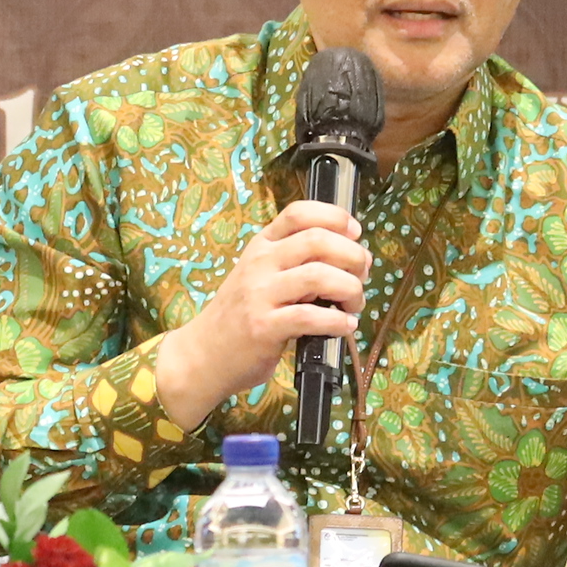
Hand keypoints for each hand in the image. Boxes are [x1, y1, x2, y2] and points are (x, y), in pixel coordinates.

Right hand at [150, 199, 367, 430]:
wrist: (204, 354)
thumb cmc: (241, 315)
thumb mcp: (261, 277)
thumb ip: (296, 264)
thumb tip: (348, 260)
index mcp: (262, 246)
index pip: (299, 212)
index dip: (335, 217)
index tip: (355, 234)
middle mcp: (260, 263)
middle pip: (318, 240)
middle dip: (353, 256)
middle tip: (362, 275)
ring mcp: (260, 295)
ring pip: (319, 276)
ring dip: (350, 289)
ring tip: (354, 305)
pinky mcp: (264, 327)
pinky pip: (311, 316)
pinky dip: (338, 322)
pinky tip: (344, 326)